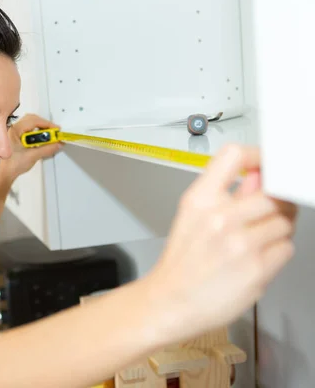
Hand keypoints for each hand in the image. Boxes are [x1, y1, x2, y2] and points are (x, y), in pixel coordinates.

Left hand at [0, 114, 62, 180]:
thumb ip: (47, 149)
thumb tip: (58, 143)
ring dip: (41, 127)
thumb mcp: (33, 156)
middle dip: (44, 124)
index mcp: (15, 131)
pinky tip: (42, 138)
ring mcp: (15, 132)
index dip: (47, 124)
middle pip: (32, 119)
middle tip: (54, 132)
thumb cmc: (14, 165)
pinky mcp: (17, 136)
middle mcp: (14, 129)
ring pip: (31, 123)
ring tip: (49, 135)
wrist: (7, 173)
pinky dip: (37, 131)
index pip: (33, 121)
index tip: (56, 130)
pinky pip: (29, 128)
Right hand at [147, 144, 297, 341]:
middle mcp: (218, 218)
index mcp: (198, 200)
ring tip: (258, 240)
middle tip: (268, 213)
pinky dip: (277, 253)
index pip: (234, 155)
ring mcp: (239, 243)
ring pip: (285, 221)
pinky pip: (286, 248)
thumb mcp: (193, 218)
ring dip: (278, 230)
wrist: (171, 301)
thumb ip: (228, 194)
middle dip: (278, 203)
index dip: (258, 157)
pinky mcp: (256, 268)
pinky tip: (257, 258)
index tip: (267, 166)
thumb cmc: (181, 263)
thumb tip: (257, 175)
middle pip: (274, 192)